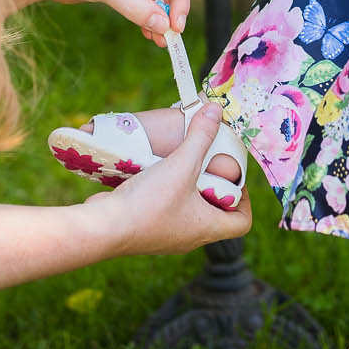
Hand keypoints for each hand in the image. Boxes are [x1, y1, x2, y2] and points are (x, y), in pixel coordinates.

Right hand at [87, 104, 251, 255]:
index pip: (242, 224)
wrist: (102, 228)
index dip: (246, 201)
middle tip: (207, 164)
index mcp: (207, 229)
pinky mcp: (146, 231)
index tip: (234, 178)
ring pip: (189, 213)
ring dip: (189, 190)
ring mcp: (167, 237)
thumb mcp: (181, 164)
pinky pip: (165, 212)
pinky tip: (155, 173)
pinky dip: (166, 194)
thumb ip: (200, 137)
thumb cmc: (148, 203)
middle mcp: (190, 239)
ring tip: (181, 164)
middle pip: (216, 215)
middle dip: (215, 189)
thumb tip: (216, 110)